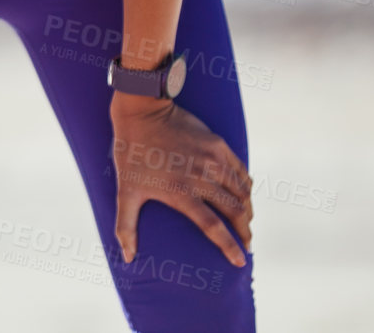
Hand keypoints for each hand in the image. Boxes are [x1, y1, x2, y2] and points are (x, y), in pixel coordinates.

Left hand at [110, 93, 252, 267]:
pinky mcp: (218, 144)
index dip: (229, 246)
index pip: (214, 227)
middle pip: (234, 211)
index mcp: (181, 192)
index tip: (240, 262)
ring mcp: (213, 160)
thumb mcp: (125, 191)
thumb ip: (126, 226)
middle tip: (247, 244)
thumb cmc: (132, 154)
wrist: (142, 112)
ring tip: (247, 222)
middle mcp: (202, 178)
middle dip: (245, 231)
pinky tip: (244, 195)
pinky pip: (241, 170)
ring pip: (242, 192)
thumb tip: (127, 257)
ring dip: (247, 210)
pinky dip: (246, 186)